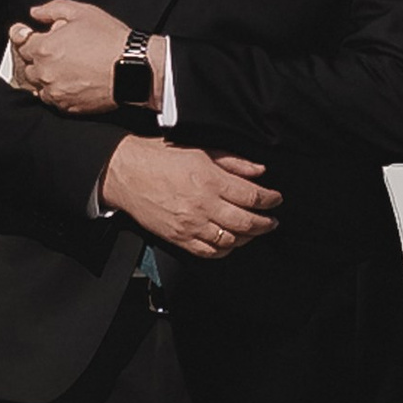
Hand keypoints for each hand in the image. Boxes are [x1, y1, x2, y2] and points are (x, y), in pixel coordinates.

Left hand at [10, 0, 156, 115]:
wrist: (133, 68)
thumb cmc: (110, 39)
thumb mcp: (82, 12)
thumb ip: (53, 9)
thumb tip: (35, 13)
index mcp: (45, 48)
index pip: (21, 43)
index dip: (22, 36)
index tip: (23, 33)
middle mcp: (45, 72)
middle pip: (28, 67)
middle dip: (36, 58)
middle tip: (52, 51)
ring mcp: (56, 92)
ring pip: (38, 86)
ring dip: (45, 77)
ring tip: (62, 68)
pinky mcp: (68, 107)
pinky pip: (52, 101)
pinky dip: (56, 92)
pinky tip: (70, 82)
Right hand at [99, 142, 278, 259]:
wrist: (126, 173)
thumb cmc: (160, 158)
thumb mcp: (201, 151)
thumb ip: (233, 162)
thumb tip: (259, 171)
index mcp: (211, 180)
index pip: (252, 196)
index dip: (270, 200)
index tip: (276, 199)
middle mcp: (204, 205)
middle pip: (246, 222)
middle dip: (265, 223)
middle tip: (272, 221)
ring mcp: (191, 224)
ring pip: (231, 240)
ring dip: (248, 237)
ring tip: (254, 231)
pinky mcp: (179, 238)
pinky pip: (209, 252)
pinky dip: (225, 249)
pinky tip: (231, 242)